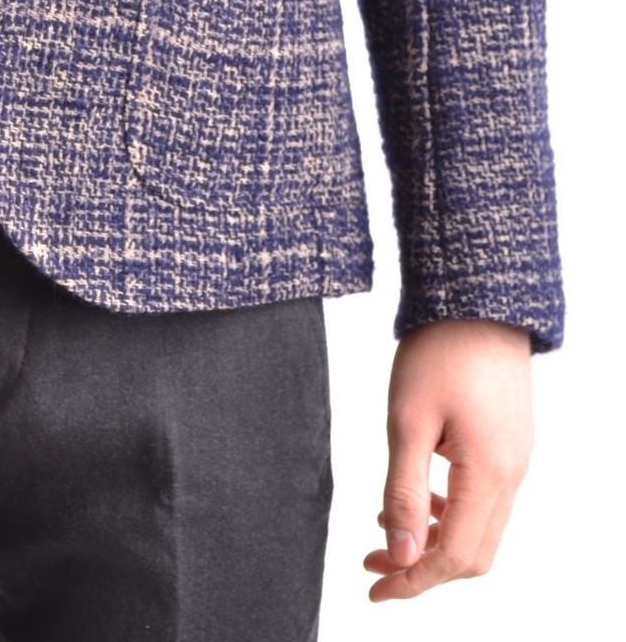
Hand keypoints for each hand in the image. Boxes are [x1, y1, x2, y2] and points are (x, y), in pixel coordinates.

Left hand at [365, 317, 532, 600]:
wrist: (478, 299)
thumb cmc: (440, 351)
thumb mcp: (407, 420)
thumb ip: (402, 490)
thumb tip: (399, 553)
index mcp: (489, 473)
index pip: (453, 555)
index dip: (413, 579)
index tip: (374, 589)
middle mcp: (512, 475)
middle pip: (472, 554)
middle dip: (422, 568)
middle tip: (373, 564)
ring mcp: (515, 460)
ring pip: (479, 528)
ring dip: (433, 540)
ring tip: (382, 528)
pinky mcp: (509, 444)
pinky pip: (483, 500)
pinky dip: (448, 512)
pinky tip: (413, 494)